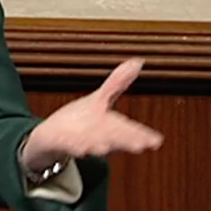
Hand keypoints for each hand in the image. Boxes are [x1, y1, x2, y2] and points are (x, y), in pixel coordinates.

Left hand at [21, 59, 163, 169]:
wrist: (53, 136)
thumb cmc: (82, 118)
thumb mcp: (101, 97)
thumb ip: (118, 82)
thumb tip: (138, 61)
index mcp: (111, 127)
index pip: (131, 130)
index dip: (144, 135)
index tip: (156, 141)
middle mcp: (100, 137)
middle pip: (116, 139)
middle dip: (127, 142)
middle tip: (139, 146)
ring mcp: (83, 141)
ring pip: (94, 145)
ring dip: (99, 146)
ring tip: (102, 147)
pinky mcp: (65, 144)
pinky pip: (70, 146)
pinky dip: (75, 147)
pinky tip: (78, 148)